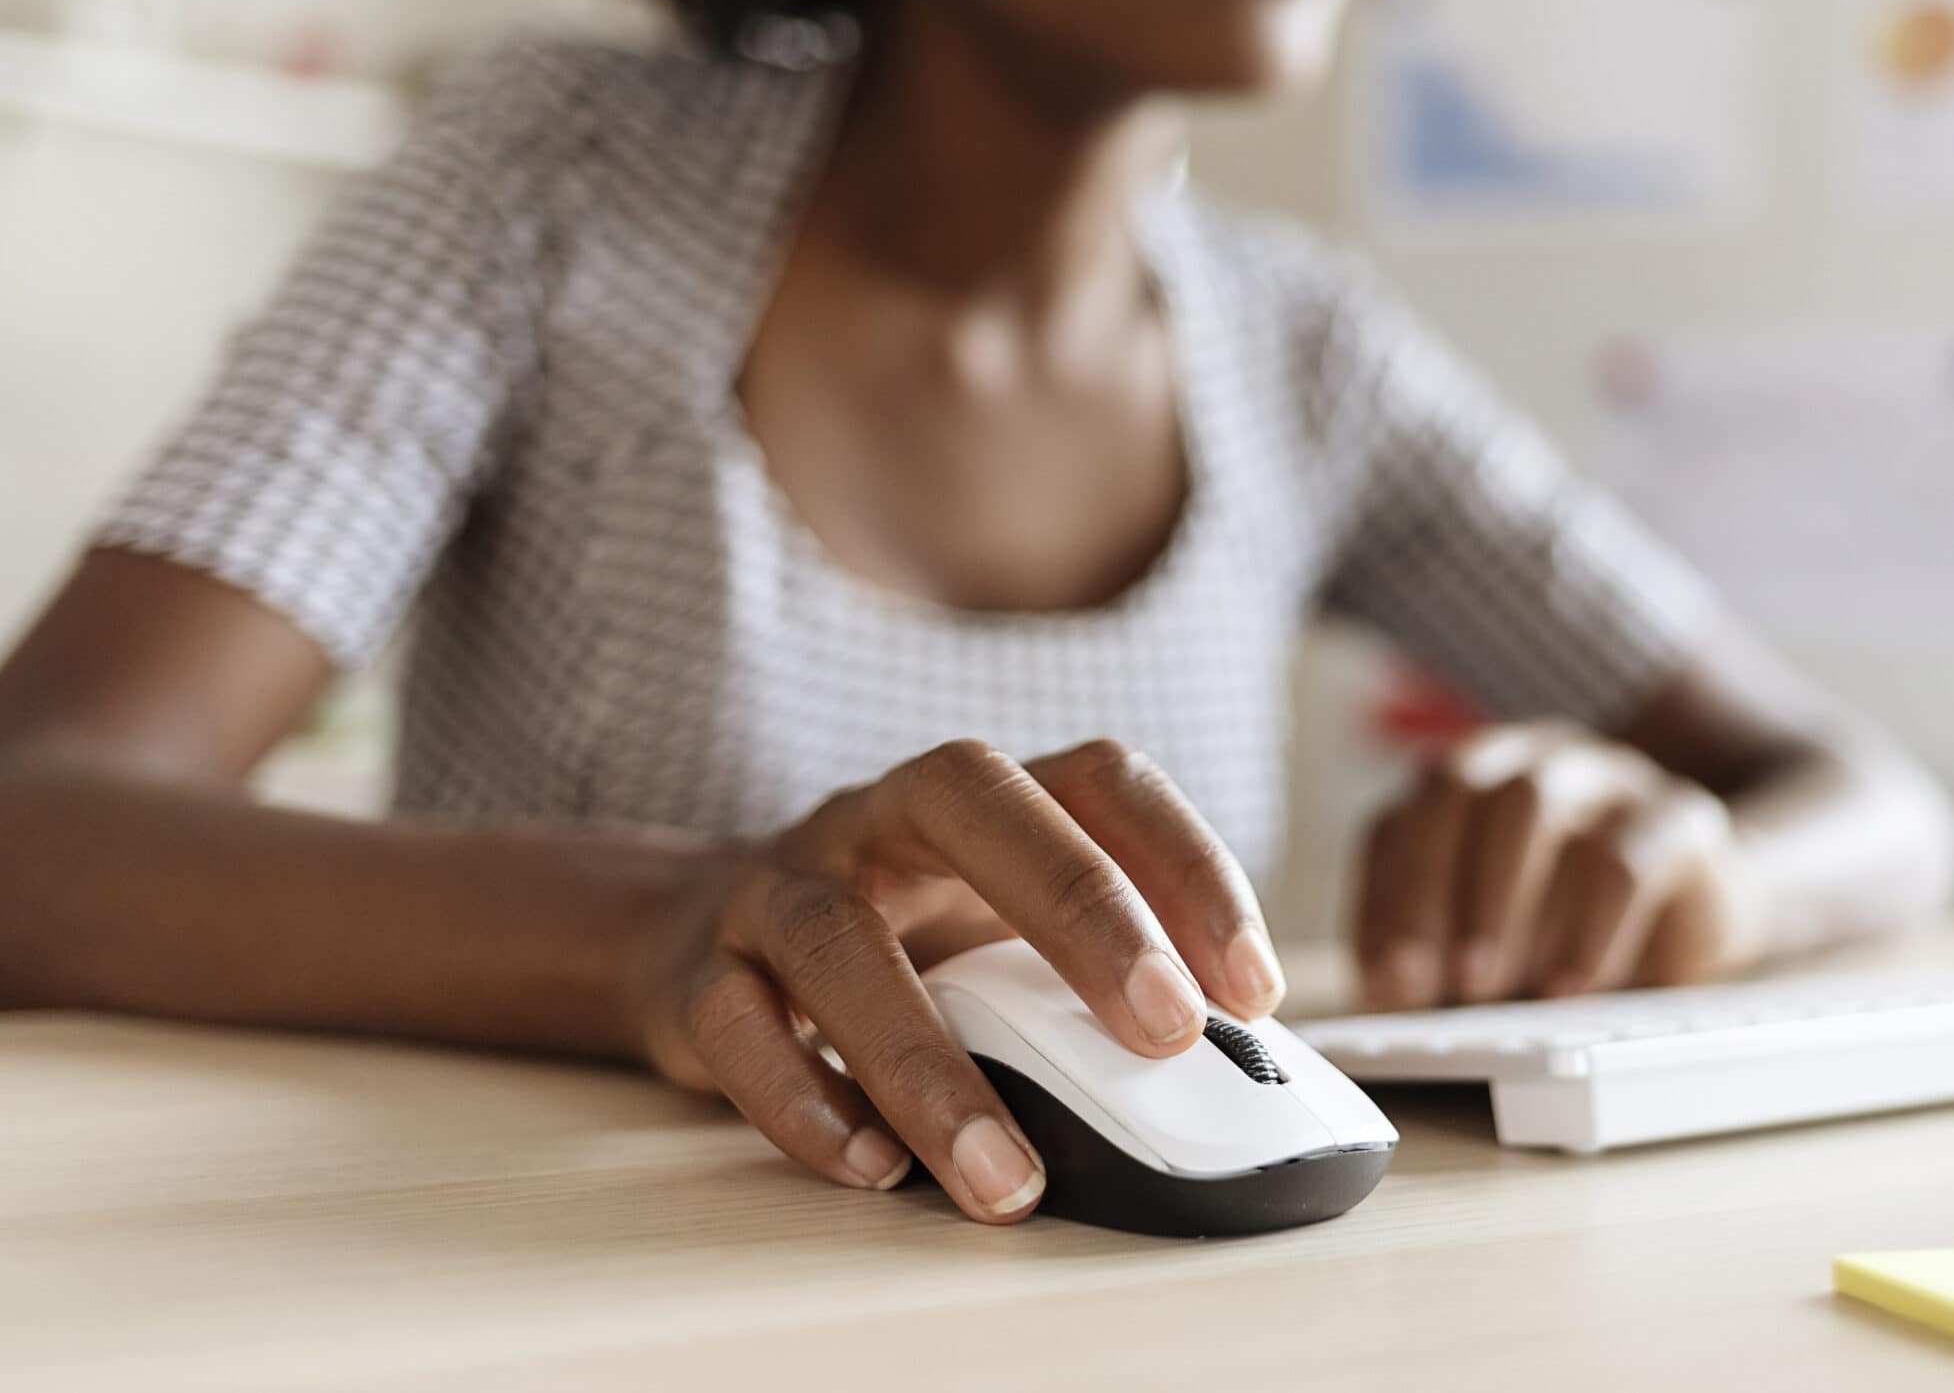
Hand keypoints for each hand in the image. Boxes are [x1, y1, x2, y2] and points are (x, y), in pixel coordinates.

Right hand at [626, 739, 1282, 1224]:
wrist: (700, 935)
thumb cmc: (901, 940)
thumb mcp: (1001, 934)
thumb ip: (1095, 980)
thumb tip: (1232, 1071)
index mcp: (981, 798)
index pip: (1100, 779)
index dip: (1188, 864)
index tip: (1254, 989)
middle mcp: (881, 817)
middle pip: (976, 805)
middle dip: (1082, 911)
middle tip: (1166, 1031)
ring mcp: (781, 886)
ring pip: (838, 939)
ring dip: (928, 1063)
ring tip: (1005, 1173)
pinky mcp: (699, 974)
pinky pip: (736, 1025)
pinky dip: (804, 1100)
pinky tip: (875, 1166)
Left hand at [1352, 720, 1769, 1010]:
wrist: (1703, 908)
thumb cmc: (1569, 929)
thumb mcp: (1488, 947)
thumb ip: (1434, 957)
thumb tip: (1389, 994)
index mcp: (1469, 780)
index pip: (1402, 819)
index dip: (1386, 899)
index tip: (1386, 980)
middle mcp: (1531, 759)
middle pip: (1457, 789)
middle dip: (1430, 890)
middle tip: (1429, 982)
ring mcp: (1606, 775)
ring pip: (1533, 804)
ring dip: (1498, 900)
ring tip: (1487, 985)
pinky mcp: (1679, 817)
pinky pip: (1627, 857)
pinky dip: (1590, 928)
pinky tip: (1571, 986)